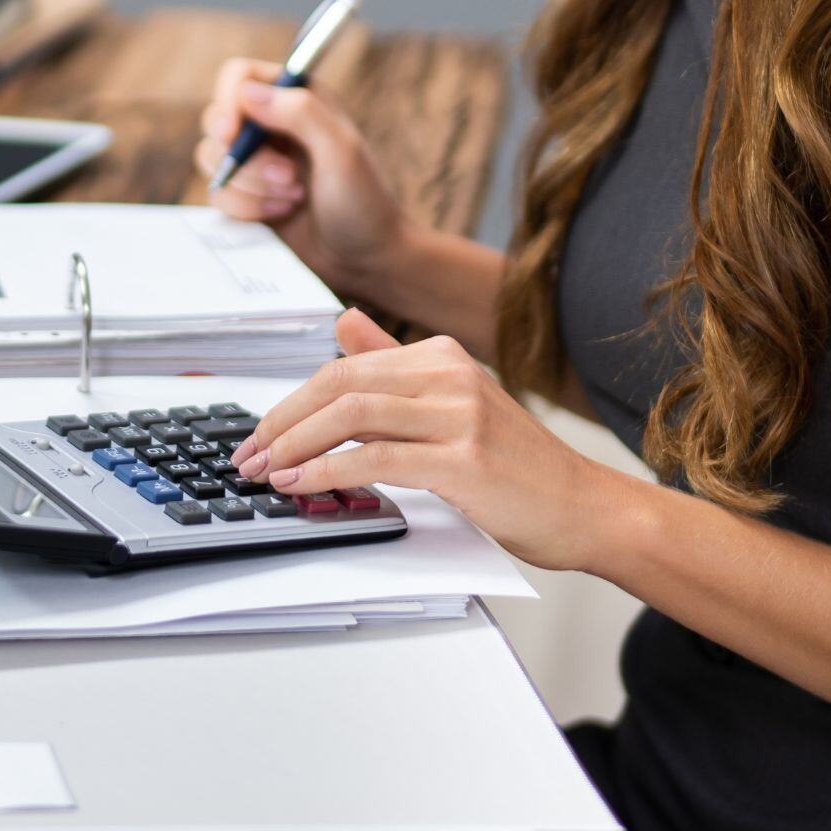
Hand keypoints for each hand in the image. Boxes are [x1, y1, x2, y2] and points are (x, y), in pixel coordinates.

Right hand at [196, 58, 420, 296]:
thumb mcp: (341, 151)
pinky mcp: (244, 195)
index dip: (228, 101)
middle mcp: (270, 124)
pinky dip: (245, 208)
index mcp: (296, 97)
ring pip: (211, 159)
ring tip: (294, 197)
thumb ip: (300, 113)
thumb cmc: (363, 201)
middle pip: (217, 120)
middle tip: (288, 177)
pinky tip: (281, 213)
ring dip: (250, 186)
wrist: (365, 259)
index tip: (232, 134)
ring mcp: (254, 161)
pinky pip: (217, 193)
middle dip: (246, 158)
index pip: (239, 76)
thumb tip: (246, 92)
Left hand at [233, 310, 635, 571]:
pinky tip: (303, 483)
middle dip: (281, 422)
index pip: (343, 367)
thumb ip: (394, 364)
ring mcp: (459, 413)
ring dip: (295, 445)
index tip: (260, 435)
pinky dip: (328, 470)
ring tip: (265, 472)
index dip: (291, 402)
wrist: (583, 507)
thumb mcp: (454, 403)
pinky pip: (377, 457)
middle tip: (247, 456)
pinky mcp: (463, 459)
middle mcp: (450, 374)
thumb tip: (342, 323)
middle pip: (339, 384)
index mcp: (441, 356)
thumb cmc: (516, 467)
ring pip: (351, 415)